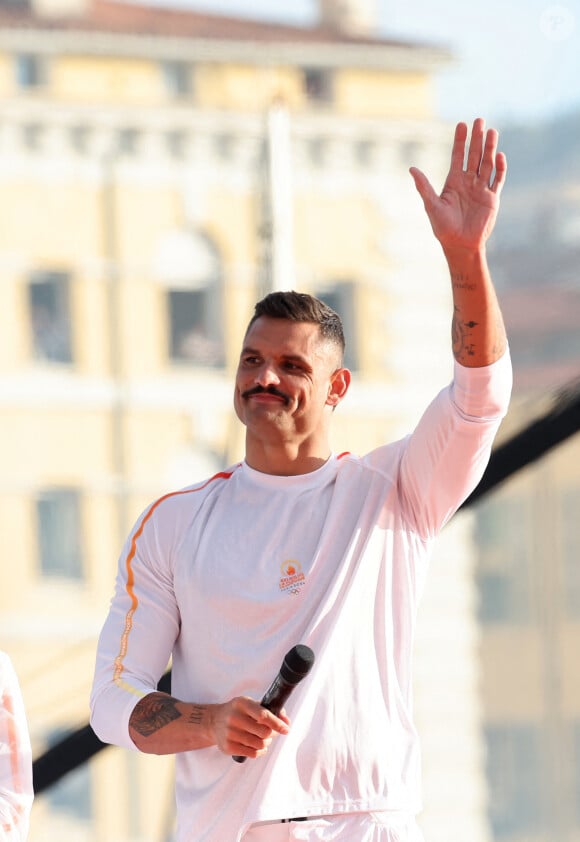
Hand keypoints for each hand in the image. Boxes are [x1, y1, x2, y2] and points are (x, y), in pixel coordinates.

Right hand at [208, 696, 289, 757]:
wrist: (213, 722)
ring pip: (260, 744)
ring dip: (266, 743)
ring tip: (263, 738)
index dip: (277, 723)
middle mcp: (234, 718)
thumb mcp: (250, 704)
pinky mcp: (228, 747)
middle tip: (273, 732)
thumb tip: (286, 721)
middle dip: (273, 734)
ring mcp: (230, 733)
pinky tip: (258, 747)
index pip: (263, 715)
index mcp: (242, 704)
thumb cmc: (237, 712)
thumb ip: (269, 710)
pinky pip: (252, 754)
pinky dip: (260, 751)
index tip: (286, 729)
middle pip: (264, 732)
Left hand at [409, 118, 506, 251]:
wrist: (460, 245)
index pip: (457, 156)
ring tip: (492, 131)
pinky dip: (499, 168)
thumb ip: (424, 186)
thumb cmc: (443, 228)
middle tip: (479, 120)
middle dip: (476, 138)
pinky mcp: (492, 198)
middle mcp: (468, 182)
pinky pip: (497, 180)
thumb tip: (412, 168)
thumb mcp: (431, 205)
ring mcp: (481, 189)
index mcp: (453, 182)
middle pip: (473, 156)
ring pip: (486, 164)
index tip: (462, 124)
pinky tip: (499, 155)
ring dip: (489, 148)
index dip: (460, 141)